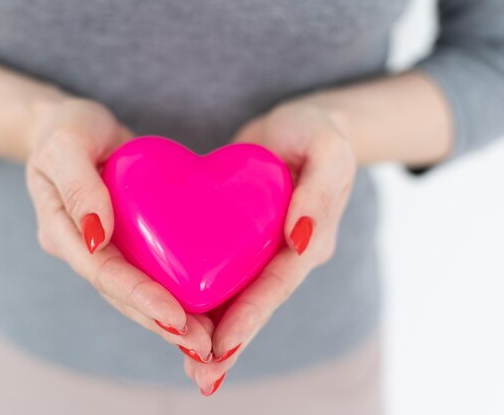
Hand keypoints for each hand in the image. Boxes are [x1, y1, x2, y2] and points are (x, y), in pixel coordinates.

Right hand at [25, 98, 212, 358]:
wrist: (74, 128)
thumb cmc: (68, 129)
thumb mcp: (67, 143)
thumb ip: (78, 186)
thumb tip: (97, 237)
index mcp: (62, 232)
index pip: (102, 273)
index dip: (138, 297)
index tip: (176, 318)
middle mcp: (82, 250)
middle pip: (121, 296)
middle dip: (161, 323)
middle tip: (203, 346)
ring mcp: (104, 250)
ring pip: (137, 294)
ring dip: (171, 321)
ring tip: (209, 343)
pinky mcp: (126, 243)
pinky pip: (151, 273)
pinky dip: (175, 294)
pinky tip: (207, 311)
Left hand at [184, 100, 356, 394]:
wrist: (297, 125)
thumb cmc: (315, 131)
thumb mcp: (327, 148)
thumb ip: (320, 190)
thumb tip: (301, 240)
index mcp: (309, 240)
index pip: (276, 286)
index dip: (250, 317)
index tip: (220, 346)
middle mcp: (285, 254)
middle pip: (255, 305)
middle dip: (229, 345)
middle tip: (201, 378)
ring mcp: (262, 251)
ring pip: (237, 299)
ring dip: (214, 336)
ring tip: (192, 372)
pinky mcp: (239, 241)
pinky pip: (221, 275)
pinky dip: (202, 301)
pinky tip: (177, 321)